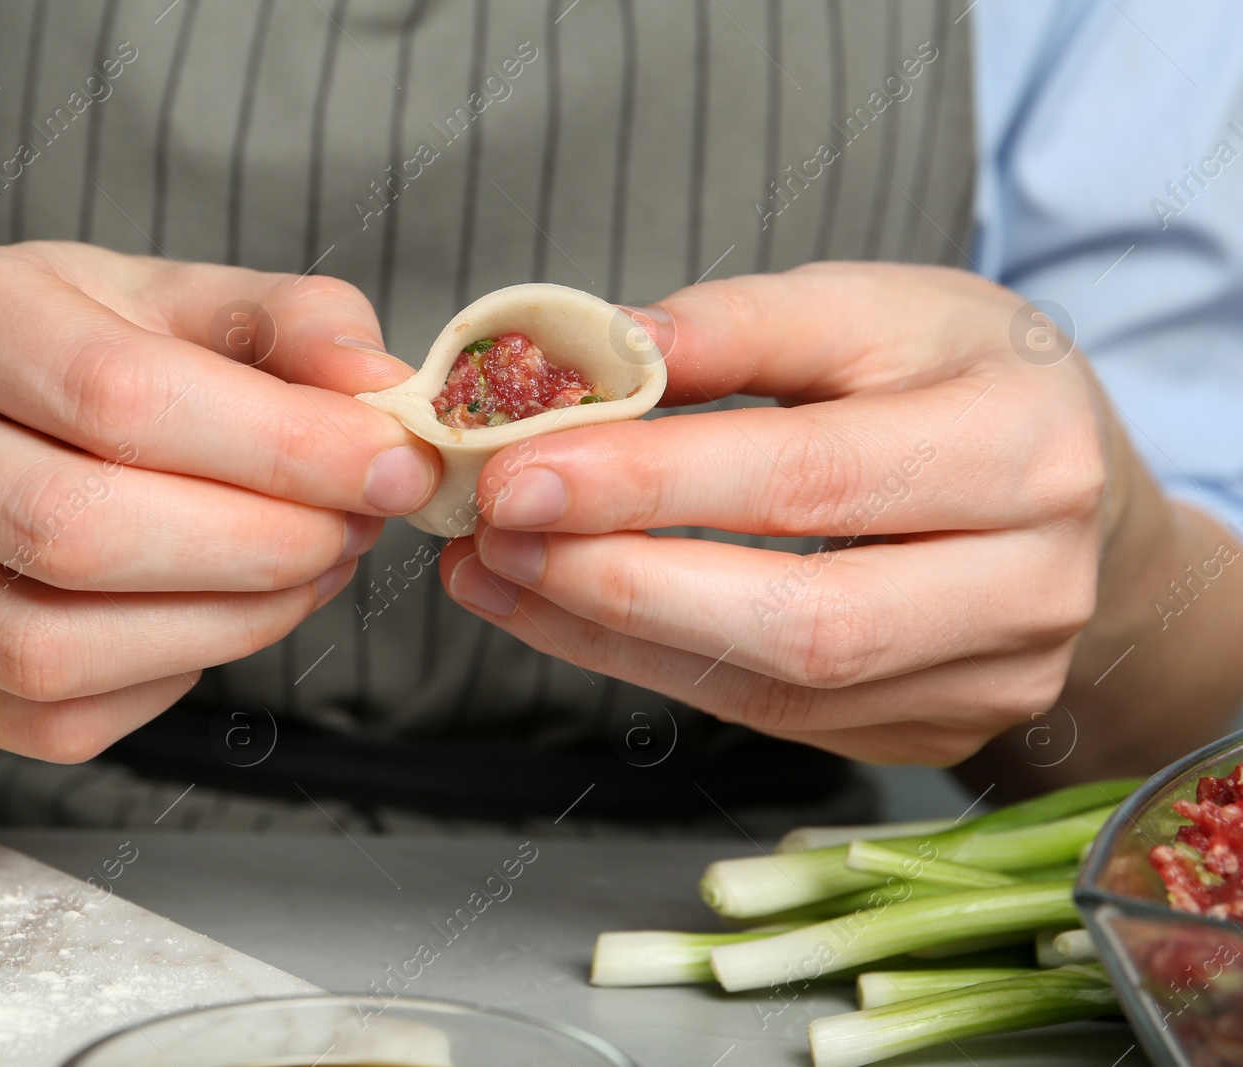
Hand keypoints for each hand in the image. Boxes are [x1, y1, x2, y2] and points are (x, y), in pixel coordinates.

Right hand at [0, 242, 436, 761]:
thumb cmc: (73, 362)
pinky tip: (221, 617)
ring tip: (307, 573)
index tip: (391, 467)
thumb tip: (381, 388)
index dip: (279, 446)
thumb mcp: (175, 303)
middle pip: (77, 530)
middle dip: (259, 546)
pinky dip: (171, 678)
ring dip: (226, 626)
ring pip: (53, 647)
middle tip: (352, 530)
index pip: (117, 394)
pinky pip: (54, 717)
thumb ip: (289, 325)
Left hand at [442, 262, 1227, 770]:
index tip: (514, 467)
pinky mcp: (934, 731)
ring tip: (494, 569)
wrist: (1064, 485)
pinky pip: (769, 717)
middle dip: (618, 580)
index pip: (812, 478)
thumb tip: (601, 353)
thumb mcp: (875, 306)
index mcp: (1024, 445)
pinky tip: (556, 610)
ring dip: (608, 634)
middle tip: (489, 529)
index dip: (652, 483)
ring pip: (776, 687)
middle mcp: (1030, 586)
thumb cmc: (959, 376)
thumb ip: (743, 325)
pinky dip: (645, 665)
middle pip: (800, 617)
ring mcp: (988, 680)